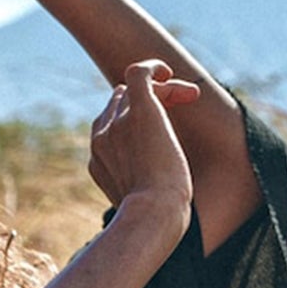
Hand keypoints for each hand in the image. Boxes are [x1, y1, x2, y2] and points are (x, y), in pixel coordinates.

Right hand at [88, 60, 198, 217]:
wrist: (153, 215)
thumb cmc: (153, 219)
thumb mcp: (140, 203)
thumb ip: (139, 186)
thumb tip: (151, 188)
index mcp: (98, 159)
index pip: (111, 123)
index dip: (135, 120)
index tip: (162, 133)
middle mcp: (102, 137)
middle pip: (119, 101)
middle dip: (149, 102)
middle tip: (181, 106)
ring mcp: (117, 123)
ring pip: (134, 89)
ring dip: (162, 91)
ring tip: (188, 96)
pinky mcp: (137, 110)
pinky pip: (139, 74)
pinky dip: (153, 68)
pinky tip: (167, 71)